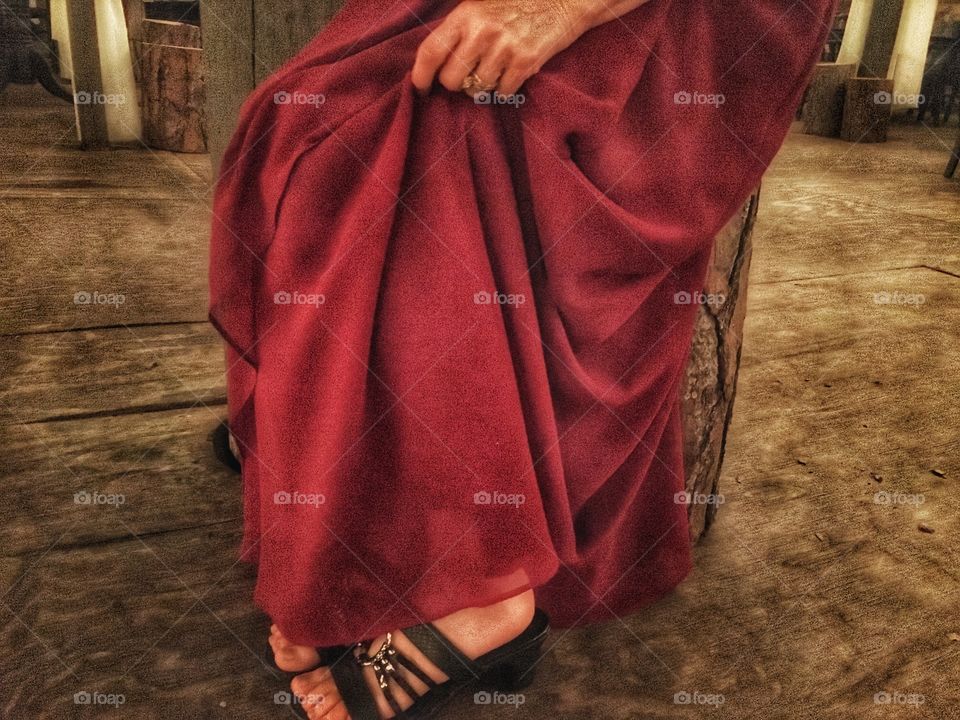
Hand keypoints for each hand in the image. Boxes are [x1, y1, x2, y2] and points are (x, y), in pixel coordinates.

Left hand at [411, 0, 596, 97]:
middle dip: (456, 83)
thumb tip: (437, 62)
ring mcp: (504, 48)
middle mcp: (481, 32)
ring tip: (494, 70)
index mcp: (465, 15)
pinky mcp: (525, 63)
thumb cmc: (518, 3)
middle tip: (467, 75)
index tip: (421, 88)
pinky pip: (502, 92)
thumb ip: (459, 29)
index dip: (421, 75)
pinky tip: (511, 73)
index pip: (430, 51)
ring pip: (477, 89)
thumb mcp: (481, 5)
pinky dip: (504, 88)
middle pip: (451, 79)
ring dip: (482, 86)